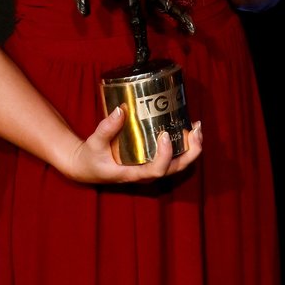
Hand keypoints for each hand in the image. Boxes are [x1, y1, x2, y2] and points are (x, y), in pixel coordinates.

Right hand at [64, 108, 203, 182]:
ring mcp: (151, 169)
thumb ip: (106, 128)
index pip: (157, 170)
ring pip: (179, 164)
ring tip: (197, 127)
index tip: (164, 136)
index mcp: (133, 174)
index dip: (165, 155)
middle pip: (176, 168)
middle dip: (191, 151)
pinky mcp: (152, 161)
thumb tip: (121, 109)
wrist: (87, 167)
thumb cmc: (91, 158)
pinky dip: (185, 145)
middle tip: (195, 130)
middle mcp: (147, 174)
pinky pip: (174, 157)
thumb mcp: (94, 143)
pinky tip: (188, 128)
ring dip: (192, 147)